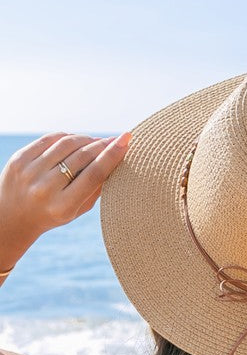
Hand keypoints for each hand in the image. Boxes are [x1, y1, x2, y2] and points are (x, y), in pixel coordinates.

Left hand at [0, 131, 131, 270]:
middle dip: (101, 145)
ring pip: (66, 144)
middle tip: (115, 140)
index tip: (126, 140)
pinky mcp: (19, 159)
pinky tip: (76, 140)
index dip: (112, 155)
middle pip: (82, 158)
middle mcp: (44, 189)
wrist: (12, 218)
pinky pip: (49, 139)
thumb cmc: (52, 214)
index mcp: (62, 206)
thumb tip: (116, 160)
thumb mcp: (77, 210)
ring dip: (86, 139)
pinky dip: (67, 137)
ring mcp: (29, 172)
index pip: (94, 174)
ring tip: (96, 141)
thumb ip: (96, 188)